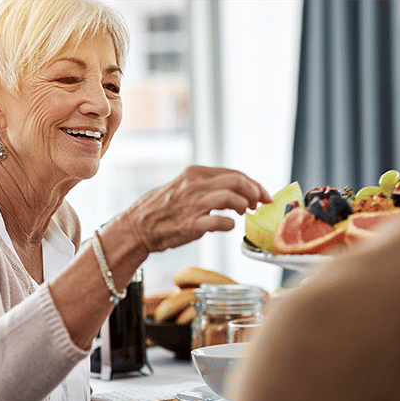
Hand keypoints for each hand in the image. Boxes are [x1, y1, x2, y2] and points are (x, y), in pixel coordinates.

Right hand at [123, 165, 270, 252]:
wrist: (137, 227)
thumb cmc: (161, 210)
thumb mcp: (183, 187)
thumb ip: (206, 186)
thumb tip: (234, 191)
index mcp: (195, 174)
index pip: (234, 173)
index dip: (253, 183)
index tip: (262, 194)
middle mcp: (195, 186)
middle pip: (237, 181)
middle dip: (256, 192)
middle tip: (260, 203)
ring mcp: (193, 204)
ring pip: (232, 197)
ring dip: (244, 206)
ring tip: (244, 214)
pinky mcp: (192, 224)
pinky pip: (220, 221)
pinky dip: (230, 224)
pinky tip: (228, 226)